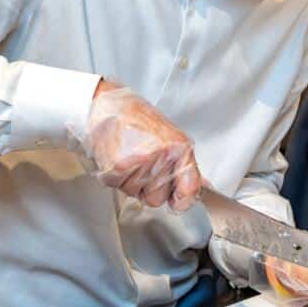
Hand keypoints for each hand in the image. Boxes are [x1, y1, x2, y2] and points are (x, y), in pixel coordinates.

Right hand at [82, 80, 202, 210]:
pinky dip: (117, 178)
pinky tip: (118, 159)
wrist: (107, 105)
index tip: (177, 201)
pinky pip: (120, 189)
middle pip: (158, 199)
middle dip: (150, 188)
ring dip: (132, 182)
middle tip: (144, 166)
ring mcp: (139, 163)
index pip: (190, 190)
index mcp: (180, 148)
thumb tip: (200, 187)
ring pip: (137, 196)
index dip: (182, 201)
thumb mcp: (170, 137)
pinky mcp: (117, 168)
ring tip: (130, 158)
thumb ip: (184, 165)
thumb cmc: (137, 119)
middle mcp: (162, 156)